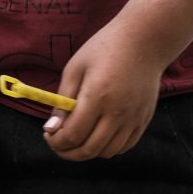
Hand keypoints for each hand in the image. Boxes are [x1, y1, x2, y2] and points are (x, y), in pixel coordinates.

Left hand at [43, 21, 163, 160]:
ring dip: (87, 152)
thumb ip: (62, 102)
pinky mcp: (144, 119)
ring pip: (107, 152)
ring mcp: (134, 118)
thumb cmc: (104, 50)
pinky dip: (107, 148)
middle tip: (57, 143)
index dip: (56, 142)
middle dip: (67, 152)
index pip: (73, 135)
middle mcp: (118, 112)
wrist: (145, 41)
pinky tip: (96, 136)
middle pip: (89, 150)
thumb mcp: (74, 69)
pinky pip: (125, 146)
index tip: (48, 134)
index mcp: (97, 97)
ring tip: (76, 139)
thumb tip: (50, 129)